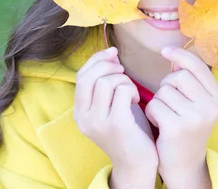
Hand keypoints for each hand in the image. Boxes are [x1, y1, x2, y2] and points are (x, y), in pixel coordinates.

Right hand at [74, 47, 158, 178]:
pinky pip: (123, 91)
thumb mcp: (109, 106)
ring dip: (124, 80)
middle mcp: (84, 118)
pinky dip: (133, 90)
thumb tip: (111, 56)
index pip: (81, 76)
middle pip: (91, 76)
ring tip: (132, 92)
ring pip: (106, 81)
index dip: (96, 60)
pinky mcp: (117, 124)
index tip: (113, 54)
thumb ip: (105, 85)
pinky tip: (137, 100)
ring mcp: (98, 122)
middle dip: (110, 67)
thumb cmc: (128, 130)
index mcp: (79, 112)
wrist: (137, 163)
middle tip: (124, 72)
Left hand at [145, 46, 217, 185]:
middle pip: (178, 77)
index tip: (165, 50)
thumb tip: (177, 61)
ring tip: (165, 115)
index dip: (180, 55)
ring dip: (158, 101)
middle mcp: (209, 107)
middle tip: (169, 102)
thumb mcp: (197, 105)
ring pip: (164, 91)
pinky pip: (154, 105)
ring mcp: (194, 118)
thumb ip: (191, 83)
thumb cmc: (187, 128)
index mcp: (217, 98)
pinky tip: (158, 123)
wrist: (184, 164)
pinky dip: (151, 112)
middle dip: (167, 85)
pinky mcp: (176, 128)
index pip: (198, 66)